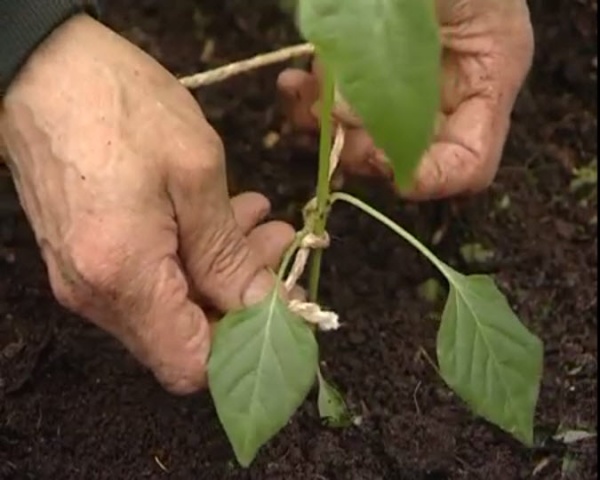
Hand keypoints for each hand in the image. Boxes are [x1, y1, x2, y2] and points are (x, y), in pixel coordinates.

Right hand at [0, 15, 293, 393]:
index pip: (190, 364)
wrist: (42, 68)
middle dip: (241, 296)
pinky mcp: (85, 257)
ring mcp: (85, 278)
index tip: (280, 300)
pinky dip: (189, 256)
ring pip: (171, 306)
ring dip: (220, 269)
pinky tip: (219, 214)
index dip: (244, 346)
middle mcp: (96, 294)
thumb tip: (261, 305)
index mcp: (124, 277)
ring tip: (258, 219)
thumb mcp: (195, 172)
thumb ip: (227, 252)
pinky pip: (148, 280)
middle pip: (185, 337)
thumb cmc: (119, 105)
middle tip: (279, 245)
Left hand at [278, 0, 533, 199]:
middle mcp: (445, 96)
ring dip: (326, 130)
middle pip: (405, 160)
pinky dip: (308, 106)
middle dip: (361, 148)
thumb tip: (345, 116)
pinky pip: (333, 112)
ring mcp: (401, 88)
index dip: (427, 178)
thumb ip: (408, 61)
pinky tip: (294, 82)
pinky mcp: (363, 75)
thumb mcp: (454, 1)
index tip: (380, 157)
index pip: (469, 166)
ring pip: (361, 142)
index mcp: (486, 81)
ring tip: (306, 93)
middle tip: (333, 116)